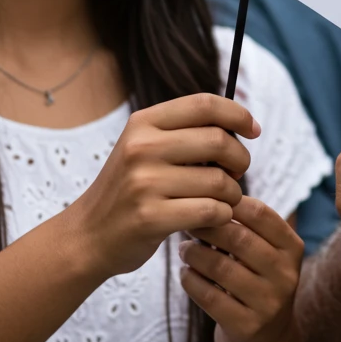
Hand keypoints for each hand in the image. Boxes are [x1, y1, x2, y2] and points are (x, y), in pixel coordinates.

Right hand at [67, 93, 258, 278]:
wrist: (87, 237)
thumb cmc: (131, 190)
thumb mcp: (146, 148)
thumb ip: (185, 132)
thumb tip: (242, 121)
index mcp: (143, 123)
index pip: (204, 104)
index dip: (237, 114)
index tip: (253, 130)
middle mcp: (141, 147)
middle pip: (218, 140)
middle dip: (240, 158)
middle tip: (236, 174)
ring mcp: (144, 183)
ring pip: (219, 180)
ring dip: (232, 194)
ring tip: (222, 200)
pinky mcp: (150, 217)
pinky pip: (211, 210)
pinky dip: (222, 216)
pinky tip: (213, 218)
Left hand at [178, 196, 303, 341]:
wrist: (265, 339)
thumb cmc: (257, 280)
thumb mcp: (267, 252)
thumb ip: (249, 226)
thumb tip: (211, 188)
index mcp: (293, 248)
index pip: (261, 214)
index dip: (230, 203)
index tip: (207, 200)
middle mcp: (286, 274)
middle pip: (239, 239)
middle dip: (207, 227)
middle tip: (188, 223)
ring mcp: (269, 303)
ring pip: (220, 268)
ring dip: (194, 254)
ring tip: (184, 249)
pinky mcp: (246, 327)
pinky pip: (209, 297)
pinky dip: (191, 281)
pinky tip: (186, 273)